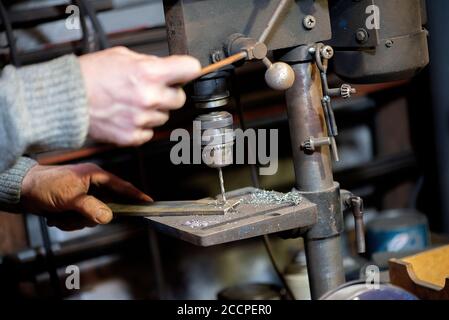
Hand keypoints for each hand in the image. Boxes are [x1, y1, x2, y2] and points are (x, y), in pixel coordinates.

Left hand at [20, 163, 151, 230]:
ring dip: (76, 221)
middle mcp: (92, 184)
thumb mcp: (71, 198)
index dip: (135, 194)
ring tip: (61, 215)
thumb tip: (109, 217)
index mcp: (95, 175)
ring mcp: (84, 195)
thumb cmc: (46, 185)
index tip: (149, 202)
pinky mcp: (75, 204)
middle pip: (106, 207)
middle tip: (73, 215)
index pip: (121, 185)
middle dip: (89, 216)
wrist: (22, 190)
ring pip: (93, 216)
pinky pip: (82, 219)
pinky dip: (69, 222)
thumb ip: (92, 208)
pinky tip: (57, 217)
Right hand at [79, 46, 200, 145]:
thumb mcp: (122, 56)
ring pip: (165, 117)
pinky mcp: (132, 137)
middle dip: (169, 93)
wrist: (66, 99)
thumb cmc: (90, 75)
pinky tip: (128, 117)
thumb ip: (149, 63)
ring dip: (154, 111)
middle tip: (151, 90)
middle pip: (180, 98)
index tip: (185, 72)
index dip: (188, 69)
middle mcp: (149, 97)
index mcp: (149, 73)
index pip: (190, 69)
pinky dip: (142, 126)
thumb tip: (167, 68)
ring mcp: (142, 119)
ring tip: (132, 103)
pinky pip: (150, 132)